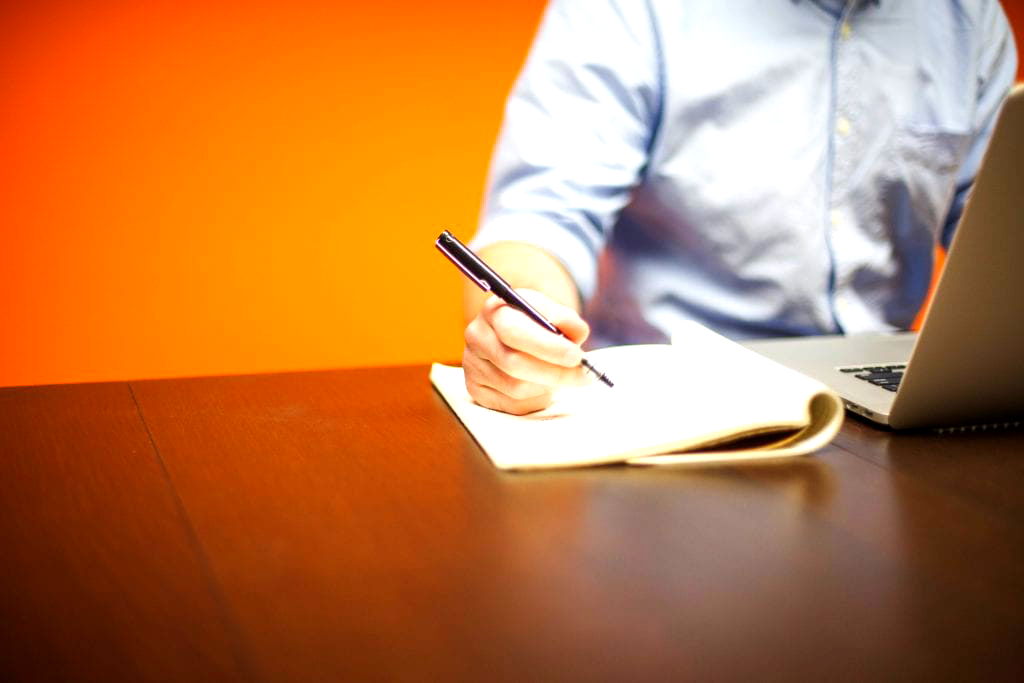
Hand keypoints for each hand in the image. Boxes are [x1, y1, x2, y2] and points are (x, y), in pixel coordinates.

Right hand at [463, 289, 590, 414]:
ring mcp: (472, 365)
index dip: (547, 347)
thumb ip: (566, 319)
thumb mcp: (550, 312)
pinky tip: (542, 386)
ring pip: (515, 387)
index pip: (515, 331)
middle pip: (513, 363)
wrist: (513, 337)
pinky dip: (536, 399)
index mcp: (494, 310)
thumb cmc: (535, 325)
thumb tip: (578, 333)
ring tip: (561, 377)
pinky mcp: (476, 389)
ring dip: (547, 386)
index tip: (575, 356)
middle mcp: (477, 336)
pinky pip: (512, 404)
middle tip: (583, 375)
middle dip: (554, 372)